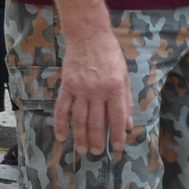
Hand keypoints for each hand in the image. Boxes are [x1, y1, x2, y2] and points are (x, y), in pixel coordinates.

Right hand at [53, 28, 133, 155]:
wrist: (88, 35)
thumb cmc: (110, 54)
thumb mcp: (124, 75)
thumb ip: (126, 100)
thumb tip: (128, 124)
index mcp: (114, 88)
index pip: (117, 118)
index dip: (118, 135)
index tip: (118, 147)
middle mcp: (97, 90)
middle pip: (96, 122)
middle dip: (98, 141)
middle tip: (98, 153)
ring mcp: (80, 89)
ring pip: (79, 119)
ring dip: (81, 137)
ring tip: (83, 150)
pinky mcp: (67, 86)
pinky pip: (62, 108)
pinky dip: (61, 124)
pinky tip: (62, 136)